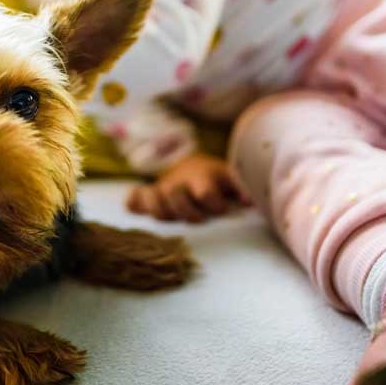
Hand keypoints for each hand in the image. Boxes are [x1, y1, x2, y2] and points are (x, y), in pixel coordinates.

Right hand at [126, 152, 252, 222]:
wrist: (194, 166)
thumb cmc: (217, 180)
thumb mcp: (231, 180)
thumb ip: (242, 189)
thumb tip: (251, 202)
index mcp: (203, 179)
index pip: (205, 191)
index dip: (213, 203)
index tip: (220, 209)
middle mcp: (180, 182)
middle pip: (175, 194)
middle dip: (186, 210)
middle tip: (198, 219)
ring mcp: (162, 188)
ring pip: (153, 197)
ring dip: (161, 211)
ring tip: (171, 218)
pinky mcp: (149, 194)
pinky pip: (134, 198)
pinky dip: (135, 204)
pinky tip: (140, 211)